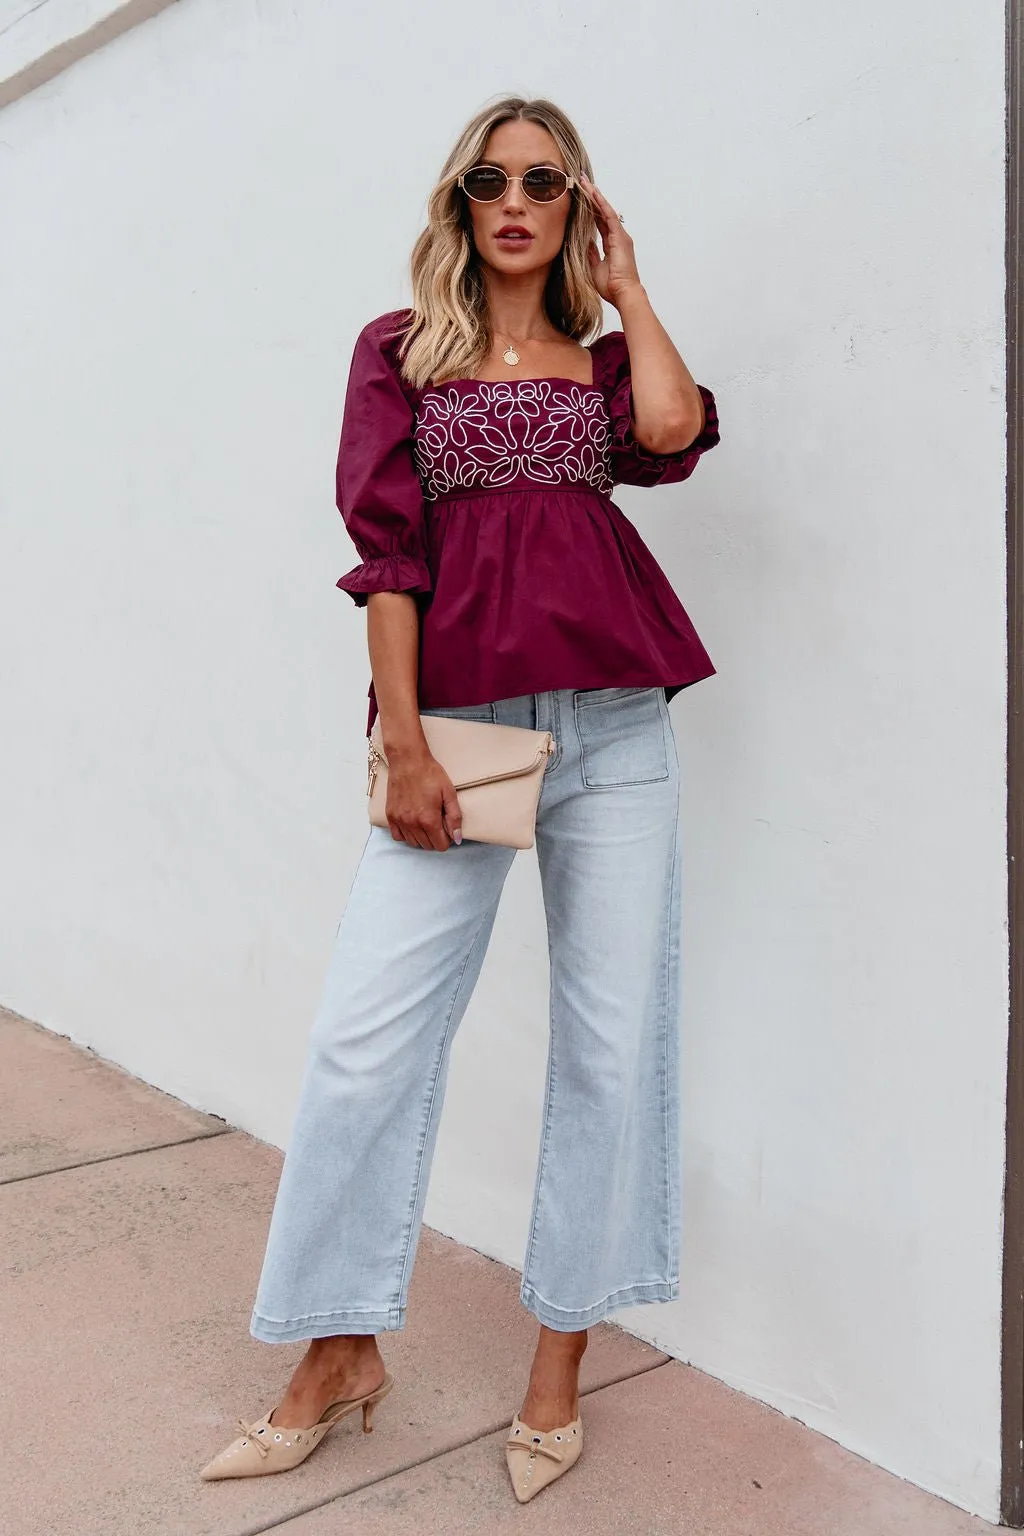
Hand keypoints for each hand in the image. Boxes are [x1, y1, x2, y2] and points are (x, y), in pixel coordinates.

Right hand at [384, 745, 462, 850]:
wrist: (408, 760)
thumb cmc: (430, 774)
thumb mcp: (449, 793)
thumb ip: (454, 818)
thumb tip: (457, 838)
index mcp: (429, 819)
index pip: (440, 846)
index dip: (447, 839)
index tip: (447, 828)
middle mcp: (412, 823)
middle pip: (427, 846)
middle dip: (435, 838)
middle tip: (438, 822)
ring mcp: (399, 820)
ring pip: (413, 843)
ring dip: (422, 837)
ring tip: (426, 821)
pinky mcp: (390, 815)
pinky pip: (398, 836)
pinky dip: (406, 834)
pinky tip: (412, 824)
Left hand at [580, 174, 642, 306]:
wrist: (623, 293)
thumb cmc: (612, 286)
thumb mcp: (594, 267)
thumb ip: (591, 253)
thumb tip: (584, 242)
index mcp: (613, 244)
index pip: (600, 222)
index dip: (591, 210)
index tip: (582, 198)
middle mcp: (618, 237)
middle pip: (602, 212)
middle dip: (592, 197)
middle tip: (582, 182)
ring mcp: (620, 235)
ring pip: (605, 210)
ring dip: (595, 195)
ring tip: (584, 182)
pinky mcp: (619, 236)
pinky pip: (608, 215)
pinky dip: (600, 203)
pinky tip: (593, 192)